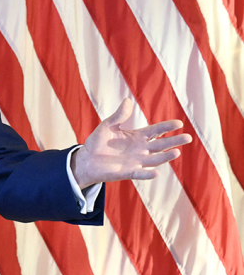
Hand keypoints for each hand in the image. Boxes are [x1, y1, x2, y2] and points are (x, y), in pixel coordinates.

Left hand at [71, 98, 192, 188]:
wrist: (86, 159)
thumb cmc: (97, 142)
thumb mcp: (107, 125)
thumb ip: (119, 115)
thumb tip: (128, 100)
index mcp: (137, 137)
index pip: (156, 131)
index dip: (166, 127)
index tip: (179, 123)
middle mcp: (140, 150)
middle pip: (160, 145)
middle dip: (174, 141)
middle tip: (188, 137)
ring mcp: (135, 162)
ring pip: (154, 159)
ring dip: (165, 157)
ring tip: (176, 152)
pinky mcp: (127, 173)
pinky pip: (140, 174)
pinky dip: (147, 174)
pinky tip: (156, 172)